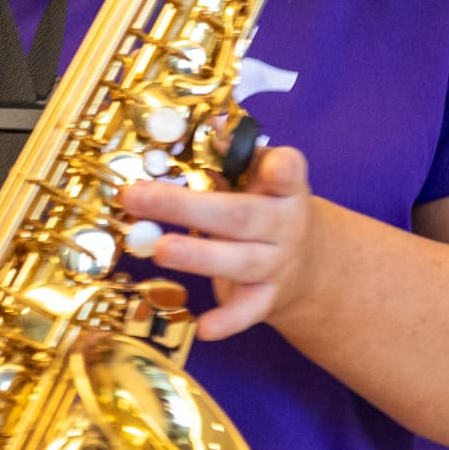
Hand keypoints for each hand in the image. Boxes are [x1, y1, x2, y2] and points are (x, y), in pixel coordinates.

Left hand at [121, 143, 313, 341]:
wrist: (310, 262)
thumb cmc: (267, 205)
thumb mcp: (258, 175)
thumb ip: (229, 153)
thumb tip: (203, 121)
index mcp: (285, 186)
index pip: (289, 172)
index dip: (280, 169)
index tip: (270, 165)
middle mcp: (285, 224)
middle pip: (238, 215)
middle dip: (185, 207)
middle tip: (138, 197)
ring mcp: (278, 264)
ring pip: (238, 261)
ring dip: (197, 256)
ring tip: (159, 249)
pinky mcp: (268, 298)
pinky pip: (248, 311)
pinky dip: (228, 321)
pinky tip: (204, 327)